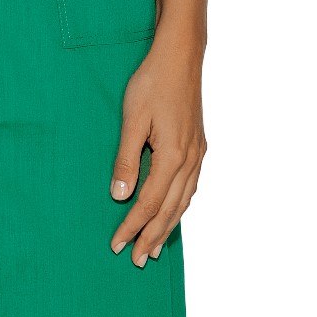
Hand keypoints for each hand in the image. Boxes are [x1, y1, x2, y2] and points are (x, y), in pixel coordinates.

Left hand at [108, 27, 206, 266]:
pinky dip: (180, 206)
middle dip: (152, 236)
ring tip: (156, 247)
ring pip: (183, 201)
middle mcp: (190, 160)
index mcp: (173, 156)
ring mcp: (198, 154)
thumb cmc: (152, 82)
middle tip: (138, 260)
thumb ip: (126, 160)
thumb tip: (120, 196)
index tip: (117, 244)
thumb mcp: (132, 119)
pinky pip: (190, 187)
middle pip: (169, 209)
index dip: (132, 226)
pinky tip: (173, 212)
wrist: (180, 56)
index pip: (148, 203)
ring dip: (169, 226)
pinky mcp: (199, 146)